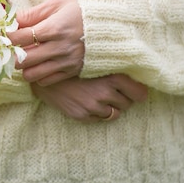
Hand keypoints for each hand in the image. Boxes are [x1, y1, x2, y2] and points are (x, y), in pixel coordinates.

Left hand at [8, 0, 83, 85]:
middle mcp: (59, 48)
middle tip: (10, 48)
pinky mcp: (71, 71)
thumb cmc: (81, 10)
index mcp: (54, 28)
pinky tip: (38, 64)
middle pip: (23, 60)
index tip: (3, 35)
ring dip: (24, 67)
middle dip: (12, 54)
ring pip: (32, 74)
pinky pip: (45, 81)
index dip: (7, 37)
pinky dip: (38, 75)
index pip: (21, 37)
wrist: (110, 25)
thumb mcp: (58, 3)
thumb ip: (33, 13)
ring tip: (24, 58)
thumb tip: (11, 19)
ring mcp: (65, 62)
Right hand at [32, 74, 147, 121]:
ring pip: (115, 113)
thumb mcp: (95, 63)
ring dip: (112, 107)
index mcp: (112, 76)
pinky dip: (98, 113)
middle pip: (128, 103)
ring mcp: (93, 106)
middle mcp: (105, 92)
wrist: (44, 74)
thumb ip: (114, 68)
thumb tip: (136, 78)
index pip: (139, 93)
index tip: (136, 92)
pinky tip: (88, 102)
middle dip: (122, 98)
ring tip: (100, 96)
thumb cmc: (72, 65)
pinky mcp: (83, 115)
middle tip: (112, 90)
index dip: (138, 92)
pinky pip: (100, 119)